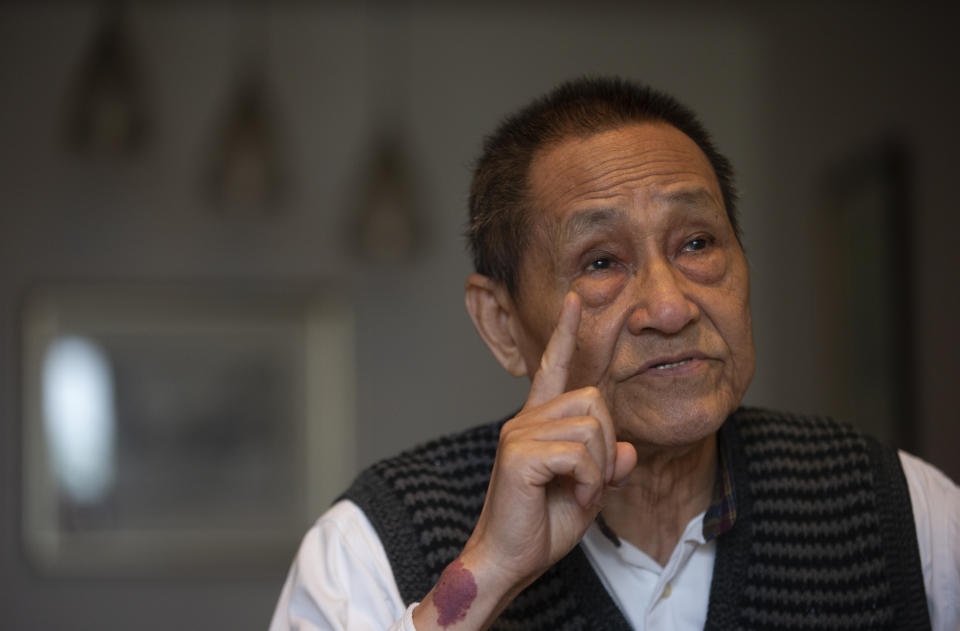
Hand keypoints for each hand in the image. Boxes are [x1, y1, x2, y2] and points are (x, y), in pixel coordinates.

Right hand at [413, 292, 635, 629]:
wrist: (508, 561)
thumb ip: (608, 466)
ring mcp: (519, 432)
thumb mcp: (588, 491)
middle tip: (588, 482)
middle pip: (595, 400)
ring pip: (592, 429)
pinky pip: (580, 453)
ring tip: (576, 493)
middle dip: (606, 444)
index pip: (553, 366)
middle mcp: (525, 418)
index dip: (566, 332)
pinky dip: (589, 481)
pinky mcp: (520, 452)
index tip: (574, 299)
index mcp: (538, 421)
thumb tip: (627, 450)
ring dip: (597, 470)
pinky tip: (571, 496)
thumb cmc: (540, 526)